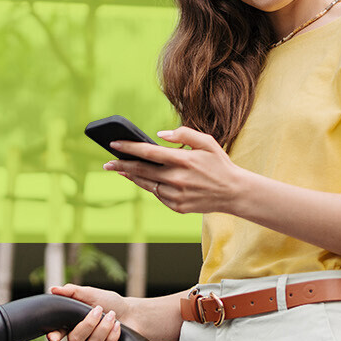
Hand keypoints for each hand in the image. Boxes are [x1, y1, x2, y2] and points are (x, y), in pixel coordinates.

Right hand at [46, 283, 126, 340]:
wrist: (131, 314)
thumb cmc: (110, 303)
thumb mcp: (92, 294)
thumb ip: (73, 292)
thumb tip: (53, 289)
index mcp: (70, 324)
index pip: (57, 332)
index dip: (54, 335)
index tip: (53, 338)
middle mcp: (77, 339)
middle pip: (74, 340)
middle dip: (89, 324)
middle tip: (100, 309)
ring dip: (103, 329)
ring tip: (112, 316)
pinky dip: (111, 338)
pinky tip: (117, 327)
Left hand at [105, 126, 249, 214]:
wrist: (234, 192)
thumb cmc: (219, 164)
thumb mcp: (207, 142)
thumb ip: (184, 133)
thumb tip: (160, 134)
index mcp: (184, 160)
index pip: (149, 152)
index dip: (129, 147)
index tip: (114, 144)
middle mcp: (178, 178)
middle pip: (141, 170)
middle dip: (121, 165)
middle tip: (106, 162)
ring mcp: (176, 195)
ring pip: (146, 184)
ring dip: (132, 176)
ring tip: (120, 169)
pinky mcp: (177, 206)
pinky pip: (157, 194)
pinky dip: (150, 186)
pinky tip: (144, 179)